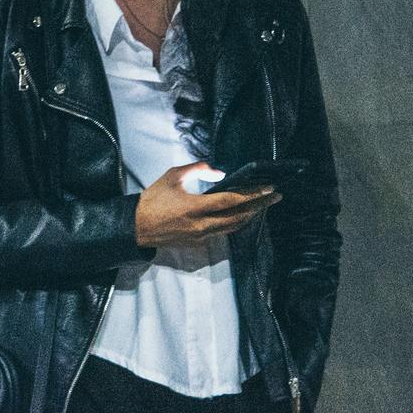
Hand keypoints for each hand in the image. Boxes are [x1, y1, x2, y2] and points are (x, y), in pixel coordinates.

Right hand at [134, 161, 281, 249]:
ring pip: (234, 227)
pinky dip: (236, 223)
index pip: (232, 201)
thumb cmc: (153, 198)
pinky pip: (224, 232)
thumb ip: (197, 169)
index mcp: (194, 207)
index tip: (269, 188)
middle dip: (259, 206)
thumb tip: (219, 172)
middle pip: (239, 216)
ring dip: (250, 216)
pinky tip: (241, 215)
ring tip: (262, 205)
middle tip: (275, 197)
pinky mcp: (199, 243)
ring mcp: (202, 236)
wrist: (137, 226)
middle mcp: (202, 224)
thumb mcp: (172, 176)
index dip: (253, 194)